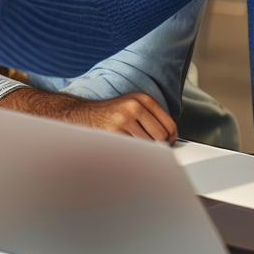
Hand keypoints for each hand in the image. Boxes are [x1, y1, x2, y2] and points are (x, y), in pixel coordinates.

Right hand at [60, 91, 179, 141]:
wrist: (81, 114)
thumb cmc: (109, 113)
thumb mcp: (132, 106)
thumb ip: (151, 118)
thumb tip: (171, 137)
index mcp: (142, 99)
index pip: (169, 124)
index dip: (172, 138)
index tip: (169, 144)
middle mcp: (134, 106)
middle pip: (161, 136)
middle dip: (160, 147)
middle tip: (154, 151)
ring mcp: (123, 119)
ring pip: (148, 145)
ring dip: (145, 151)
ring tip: (138, 150)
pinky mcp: (113, 132)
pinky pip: (133, 149)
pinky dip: (134, 154)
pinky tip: (128, 150)